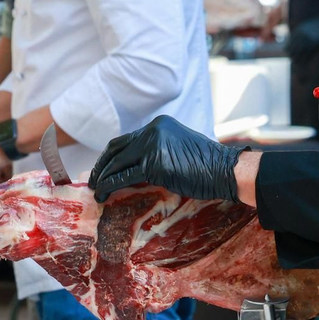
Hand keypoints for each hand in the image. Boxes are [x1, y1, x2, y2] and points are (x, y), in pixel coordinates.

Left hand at [88, 115, 246, 203]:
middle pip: (116, 148)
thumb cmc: (208, 167)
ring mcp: (152, 144)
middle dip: (101, 165)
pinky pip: (123, 176)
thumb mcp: (179, 151)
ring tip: (96, 191)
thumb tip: (136, 170)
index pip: (126, 139)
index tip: (103, 169)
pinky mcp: (153, 162)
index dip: (111, 155)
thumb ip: (159, 152)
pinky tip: (103, 194)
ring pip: (117, 162)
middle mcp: (152, 130)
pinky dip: (109, 185)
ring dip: (102, 177)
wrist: (225, 170)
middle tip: (93, 180)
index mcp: (158, 125)